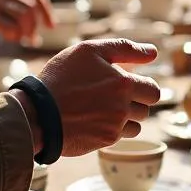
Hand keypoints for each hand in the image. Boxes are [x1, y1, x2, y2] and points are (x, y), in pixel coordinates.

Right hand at [0, 0, 53, 45]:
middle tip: (32, 40)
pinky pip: (13, 28)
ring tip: (20, 40)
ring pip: (25, 17)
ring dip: (27, 32)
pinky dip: (15, 36)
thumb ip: (15, 4)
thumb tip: (42, 20)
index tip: (51, 26)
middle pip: (32, 6)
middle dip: (36, 25)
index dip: (46, 9)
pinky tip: (7, 38)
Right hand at [38, 38, 162, 155]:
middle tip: (116, 95)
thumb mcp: (89, 51)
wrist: (38, 113)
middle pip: (147, 108)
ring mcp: (114, 126)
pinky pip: (120, 136)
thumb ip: (124, 48)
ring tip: (104, 107)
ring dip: (127, 117)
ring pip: (136, 124)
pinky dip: (113, 128)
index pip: (152, 89)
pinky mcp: (104, 141)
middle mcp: (123, 107)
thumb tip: (153, 53)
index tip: (128, 83)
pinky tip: (95, 119)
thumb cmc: (61, 77)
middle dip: (137, 101)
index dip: (143, 85)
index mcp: (123, 83)